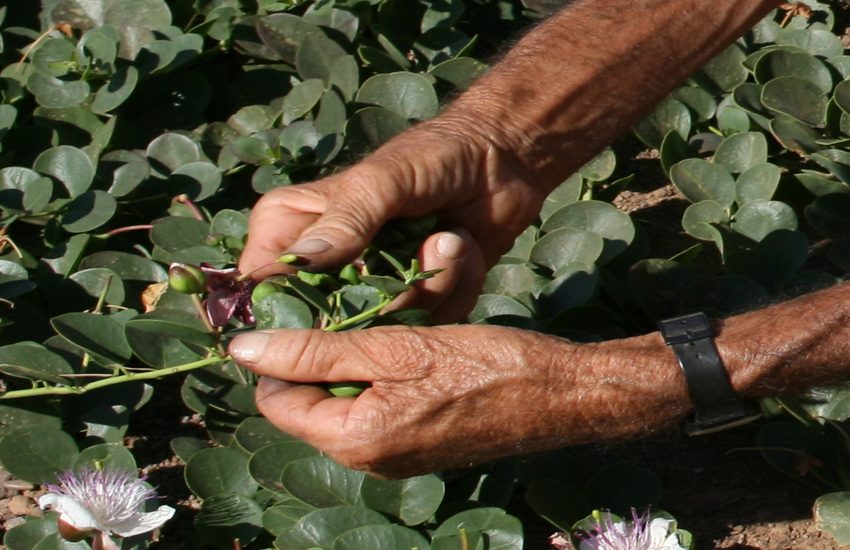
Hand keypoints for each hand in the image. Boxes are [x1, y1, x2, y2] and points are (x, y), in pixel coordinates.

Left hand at [229, 324, 689, 477]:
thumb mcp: (399, 347)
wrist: (562, 393)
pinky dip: (376, 376)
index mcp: (356, 440)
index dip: (279, 352)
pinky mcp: (417, 445)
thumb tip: (243, 349)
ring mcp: (394, 456)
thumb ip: (318, 351)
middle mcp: (368, 460)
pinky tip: (401, 345)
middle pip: (306, 403)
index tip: (298, 307)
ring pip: (340, 403)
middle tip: (343, 308)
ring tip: (377, 321)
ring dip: (348, 361)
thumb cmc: (488, 365)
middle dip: (315, 355)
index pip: (277, 399)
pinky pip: (373, 409)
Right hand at [238, 119, 547, 321]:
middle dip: (387, 295)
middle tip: (426, 244)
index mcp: (290, 229)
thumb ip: (343, 222)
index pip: (262, 287)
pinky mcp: (412, 303)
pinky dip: (453, 289)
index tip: (347, 298)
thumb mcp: (381, 181)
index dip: (291, 312)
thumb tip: (299, 265)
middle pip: (328, 324)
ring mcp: (370, 289)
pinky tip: (462, 249)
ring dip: (429, 286)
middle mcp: (323, 267)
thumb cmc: (430, 155)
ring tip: (450, 236)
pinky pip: (424, 325)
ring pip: (382, 329)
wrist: (498, 158)